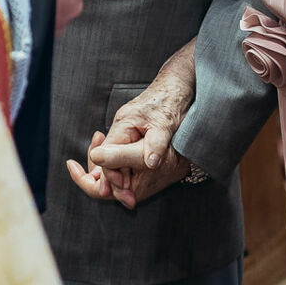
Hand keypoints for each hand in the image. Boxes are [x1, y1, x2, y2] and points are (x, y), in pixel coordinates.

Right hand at [74, 45, 197, 208]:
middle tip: (130, 200)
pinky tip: (136, 178)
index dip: (114, 176)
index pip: (108, 156)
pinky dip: (128, 167)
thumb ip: (156, 144)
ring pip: (117, 157)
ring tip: (132, 195)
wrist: (177, 84)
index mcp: (123, 124)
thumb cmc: (170, 100)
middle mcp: (121, 127)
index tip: (127, 193)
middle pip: (108, 159)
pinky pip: (125, 153)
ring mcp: (127, 129)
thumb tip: (150, 164)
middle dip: (116, 180)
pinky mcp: (135, 132)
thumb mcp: (165, 124)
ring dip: (122, 175)